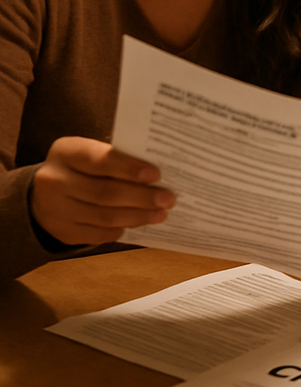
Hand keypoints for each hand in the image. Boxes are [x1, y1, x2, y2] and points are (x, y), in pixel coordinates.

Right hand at [30, 136, 173, 246]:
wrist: (45, 191)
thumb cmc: (82, 166)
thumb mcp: (91, 153)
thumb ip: (117, 159)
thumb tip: (158, 174)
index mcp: (66, 152)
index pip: (101, 160)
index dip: (130, 168)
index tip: (156, 175)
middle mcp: (54, 180)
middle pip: (105, 192)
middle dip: (142, 197)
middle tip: (168, 199)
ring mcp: (54, 209)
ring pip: (104, 216)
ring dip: (137, 216)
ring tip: (160, 214)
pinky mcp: (61, 231)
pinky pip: (96, 234)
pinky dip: (120, 229)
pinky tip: (136, 224)